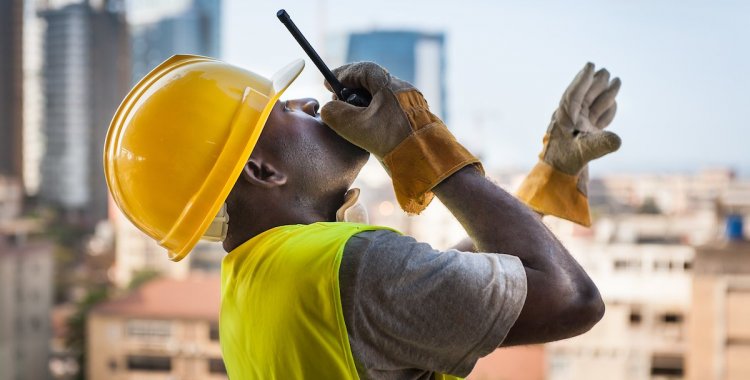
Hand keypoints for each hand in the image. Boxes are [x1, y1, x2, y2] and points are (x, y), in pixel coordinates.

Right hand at [320, 62, 429, 158]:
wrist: (427, 159)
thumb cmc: (392, 140)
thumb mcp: (356, 127)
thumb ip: (335, 114)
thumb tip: (328, 109)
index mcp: (390, 85)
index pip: (362, 69)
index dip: (342, 74)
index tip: (328, 83)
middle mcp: (403, 90)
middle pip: (372, 82)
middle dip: (352, 90)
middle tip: (338, 101)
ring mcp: (411, 104)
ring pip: (381, 97)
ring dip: (363, 104)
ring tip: (352, 118)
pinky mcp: (414, 119)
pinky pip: (390, 110)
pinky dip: (375, 114)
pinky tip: (368, 129)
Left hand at [517, 62, 621, 225]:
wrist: (556, 182)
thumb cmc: (564, 165)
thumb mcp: (583, 154)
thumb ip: (599, 145)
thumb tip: (618, 140)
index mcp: (564, 119)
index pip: (573, 94)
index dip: (582, 80)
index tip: (589, 66)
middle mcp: (570, 122)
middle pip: (584, 97)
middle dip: (595, 84)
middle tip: (605, 72)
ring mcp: (578, 130)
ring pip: (591, 107)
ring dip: (602, 95)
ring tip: (614, 81)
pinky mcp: (584, 139)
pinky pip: (596, 121)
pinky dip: (605, 113)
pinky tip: (612, 105)